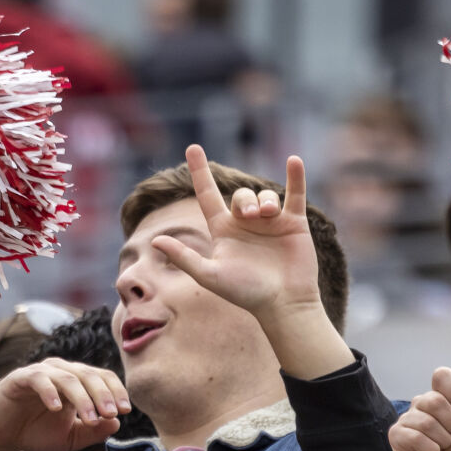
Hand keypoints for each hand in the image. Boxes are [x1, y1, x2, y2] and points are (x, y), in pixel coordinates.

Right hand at [0, 359, 126, 450]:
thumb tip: (117, 424)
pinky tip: (57, 409)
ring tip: (90, 418)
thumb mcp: (69, 438)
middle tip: (111, 414)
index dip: (116, 392)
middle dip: (103, 394)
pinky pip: (39, 379)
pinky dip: (50, 392)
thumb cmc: (34, 433)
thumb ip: (92, 432)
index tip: (125, 411)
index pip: (102, 378)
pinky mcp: (19, 378)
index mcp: (76, 382)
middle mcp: (60, 372)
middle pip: (89, 375)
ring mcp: (40, 373)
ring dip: (82, 397)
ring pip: (68, 377)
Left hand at [150, 145, 321, 325]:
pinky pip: (295, 193)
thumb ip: (184, 257)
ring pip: (264, 195)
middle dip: (244, 201)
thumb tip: (154, 240)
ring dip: (264, 201)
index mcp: (223, 231)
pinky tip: (294, 161)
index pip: (207, 195)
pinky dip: (296, 178)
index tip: (192, 147)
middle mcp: (244, 223)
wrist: (282, 303)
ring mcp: (270, 222)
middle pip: (240, 195)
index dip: (199, 172)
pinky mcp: (294, 223)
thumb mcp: (210, 275)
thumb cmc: (245, 293)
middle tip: (250, 217)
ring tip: (268, 216)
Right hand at [388, 363, 450, 450]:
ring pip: (423, 419)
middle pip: (432, 398)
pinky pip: (410, 435)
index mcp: (443, 401)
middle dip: (450, 422)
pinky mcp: (397, 439)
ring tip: (441, 450)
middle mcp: (423, 408)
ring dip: (440, 440)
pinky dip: (427, 448)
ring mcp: (408, 423)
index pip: (441, 375)